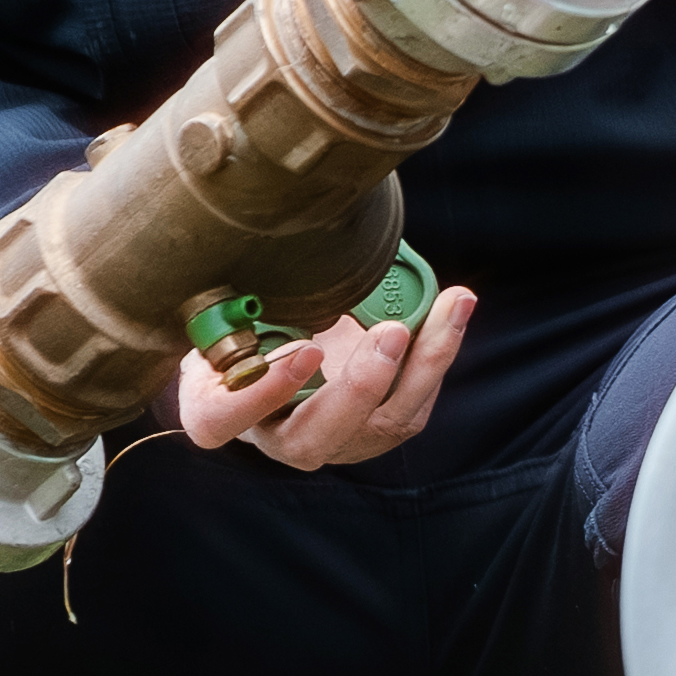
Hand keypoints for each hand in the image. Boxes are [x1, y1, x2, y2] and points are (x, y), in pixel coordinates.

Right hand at [172, 281, 481, 468]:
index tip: (303, 350)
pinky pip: (414, 402)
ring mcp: (336, 441)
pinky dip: (436, 352)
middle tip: (391, 330)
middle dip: (362, 385)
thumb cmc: (242, 332)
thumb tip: (260, 234)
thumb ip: (232, 293)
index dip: (265, 389)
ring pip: (386, 421)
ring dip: (425, 360)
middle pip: (319, 436)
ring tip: (453, 303)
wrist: (274, 358)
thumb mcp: (221, 312)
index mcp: (223, 413)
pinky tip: (454, 307)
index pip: (226, 419)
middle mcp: (281, 438)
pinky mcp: (378, 430)